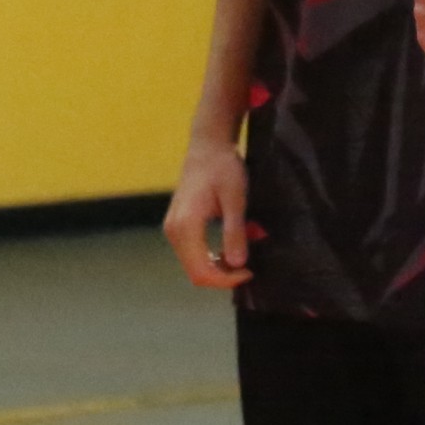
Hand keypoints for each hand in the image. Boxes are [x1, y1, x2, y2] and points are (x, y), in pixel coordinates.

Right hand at [165, 144, 250, 290]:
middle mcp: (173, 230)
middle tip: (250, 264)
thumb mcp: (236, 198)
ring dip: (221, 264)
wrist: (208, 145)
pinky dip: (214, 254)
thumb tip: (238, 264)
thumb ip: (235, 231)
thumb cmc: (223, 166)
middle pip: (196, 272)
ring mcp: (173, 229)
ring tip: (245, 247)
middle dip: (225, 274)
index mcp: (186, 225)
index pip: (201, 271)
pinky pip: (194, 252)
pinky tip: (233, 243)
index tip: (249, 271)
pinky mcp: (178, 226)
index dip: (226, 280)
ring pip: (195, 264)